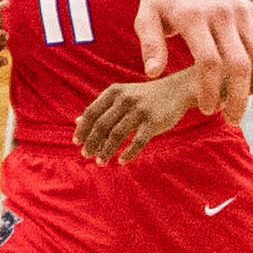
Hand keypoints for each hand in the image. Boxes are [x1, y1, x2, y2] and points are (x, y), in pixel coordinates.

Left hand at [73, 76, 200, 163]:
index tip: (76, 142)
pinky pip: (138, 141)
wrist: (176, 91)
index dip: (83, 128)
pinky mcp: (153, 121)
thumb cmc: (143, 97)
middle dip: (91, 142)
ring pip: (117, 135)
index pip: (92, 112)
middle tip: (85, 155)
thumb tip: (77, 122)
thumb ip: (101, 108)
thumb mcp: (120, 97)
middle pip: (101, 125)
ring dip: (106, 150)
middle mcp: (124, 99)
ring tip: (100, 162)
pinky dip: (128, 153)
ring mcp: (139, 110)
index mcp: (113, 92)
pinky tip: (121, 161)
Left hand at [133, 0, 252, 106]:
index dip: (209, 90)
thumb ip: (149, 44)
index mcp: (194, 16)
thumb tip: (153, 73)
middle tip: (232, 120)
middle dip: (238, 97)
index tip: (205, 109)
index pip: (208, 61)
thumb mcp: (145, 15)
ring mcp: (242, 11)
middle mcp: (223, 13)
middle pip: (240, 63)